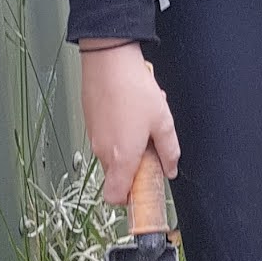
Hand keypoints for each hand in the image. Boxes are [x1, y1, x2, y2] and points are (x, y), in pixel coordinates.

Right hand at [79, 42, 180, 203]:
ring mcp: (94, 136)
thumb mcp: (163, 121)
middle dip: (134, 168)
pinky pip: (106, 137)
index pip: (115, 197)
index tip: (143, 190)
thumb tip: (171, 168)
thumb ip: (169, 151)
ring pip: (112, 155)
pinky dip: (119, 132)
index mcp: (121, 157)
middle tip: (150, 149)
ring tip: (142, 124)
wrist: (108, 60)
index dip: (128, 199)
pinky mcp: (90, 122)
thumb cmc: (133, 88)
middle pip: (117, 176)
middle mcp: (103, 151)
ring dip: (128, 147)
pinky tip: (131, 112)